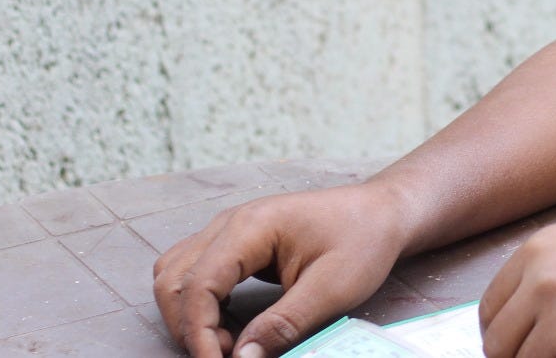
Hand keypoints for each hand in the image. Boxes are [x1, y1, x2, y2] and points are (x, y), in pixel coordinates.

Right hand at [153, 182, 409, 357]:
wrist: (383, 212)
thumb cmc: (363, 240)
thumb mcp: (333, 289)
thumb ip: (284, 325)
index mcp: (251, 227)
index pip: (197, 285)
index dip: (198, 334)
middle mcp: (230, 223)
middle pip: (172, 281)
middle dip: (189, 328)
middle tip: (228, 357)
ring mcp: (229, 230)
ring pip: (175, 276)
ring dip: (189, 316)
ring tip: (229, 344)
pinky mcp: (236, 243)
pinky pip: (195, 274)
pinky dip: (199, 304)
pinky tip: (229, 326)